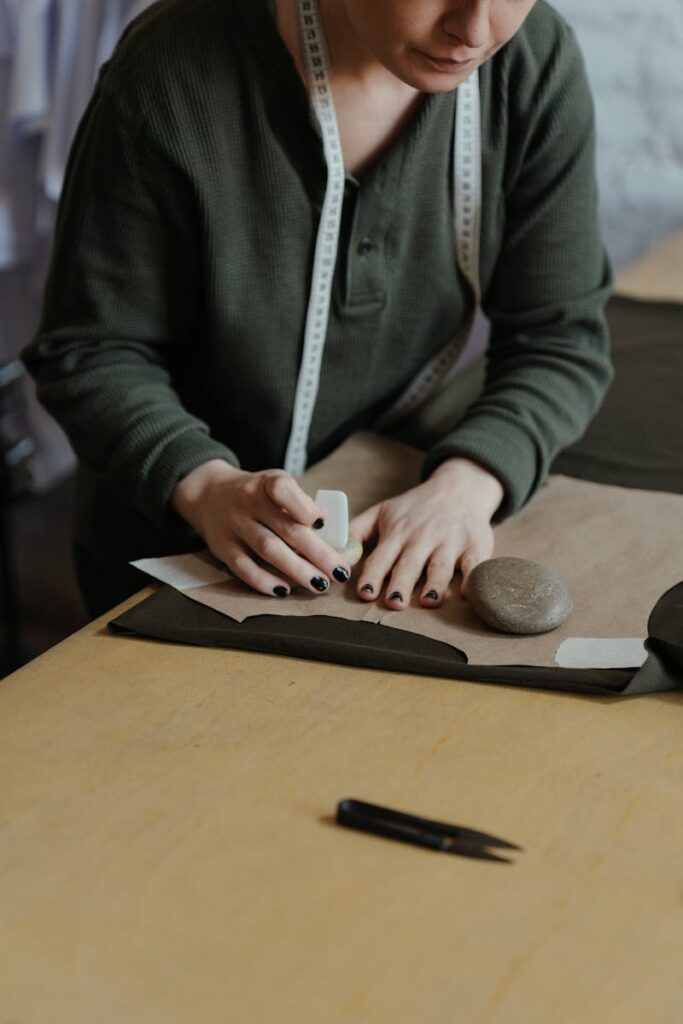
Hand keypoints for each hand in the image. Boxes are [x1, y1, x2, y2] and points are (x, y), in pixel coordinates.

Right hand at [171, 460, 351, 597]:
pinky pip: (243, 567)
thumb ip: (300, 504)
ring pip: (268, 550)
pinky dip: (263, 581)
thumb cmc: (256, 494)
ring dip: (297, 570)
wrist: (208, 493)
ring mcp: (234, 524)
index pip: (284, 490)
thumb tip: (329, 529)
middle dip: (317, 553)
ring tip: (320, 585)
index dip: (305, 508)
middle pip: (287, 529)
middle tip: (339, 572)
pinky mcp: (222, 546)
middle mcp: (249, 502)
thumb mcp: (276, 485)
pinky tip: (284, 591)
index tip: (324, 524)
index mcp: (267, 483)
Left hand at [349, 457, 503, 608]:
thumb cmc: (417, 507)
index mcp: (398, 533)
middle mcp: (423, 538)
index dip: (372, 575)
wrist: (460, 488)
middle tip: (394, 602)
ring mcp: (450, 542)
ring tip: (428, 600)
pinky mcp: (475, 546)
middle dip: (401, 583)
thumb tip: (332, 547)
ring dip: (434, 584)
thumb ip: (356, 530)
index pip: (381, 557)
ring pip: (441, 567)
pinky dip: (472, 579)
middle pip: (410, 564)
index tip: (365, 593)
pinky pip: (474, 565)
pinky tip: (467, 594)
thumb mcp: (383, 511)